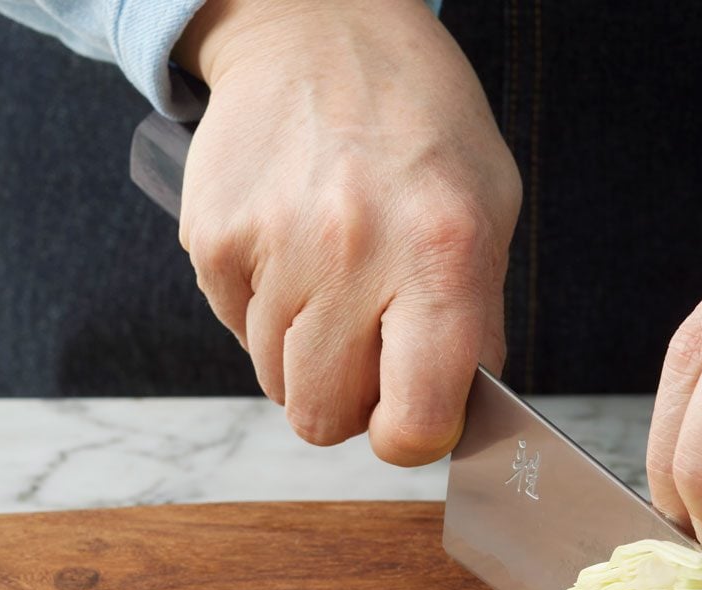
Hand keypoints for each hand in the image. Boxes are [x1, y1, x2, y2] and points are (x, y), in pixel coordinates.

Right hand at [176, 0, 519, 464]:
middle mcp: (355, 253)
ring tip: (332, 276)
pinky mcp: (213, 238)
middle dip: (348, 402)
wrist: (320, 27)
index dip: (411, 437)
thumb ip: (476, 324)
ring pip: (276, 380)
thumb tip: (451, 418)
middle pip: (324, 418)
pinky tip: (291, 247)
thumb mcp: (488, 211)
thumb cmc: (418, 126)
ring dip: (304, 352)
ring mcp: (274, 246)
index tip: (412, 418)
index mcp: (442, 255)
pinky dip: (263, 309)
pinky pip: (235, 329)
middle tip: (367, 349)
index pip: (415, 417)